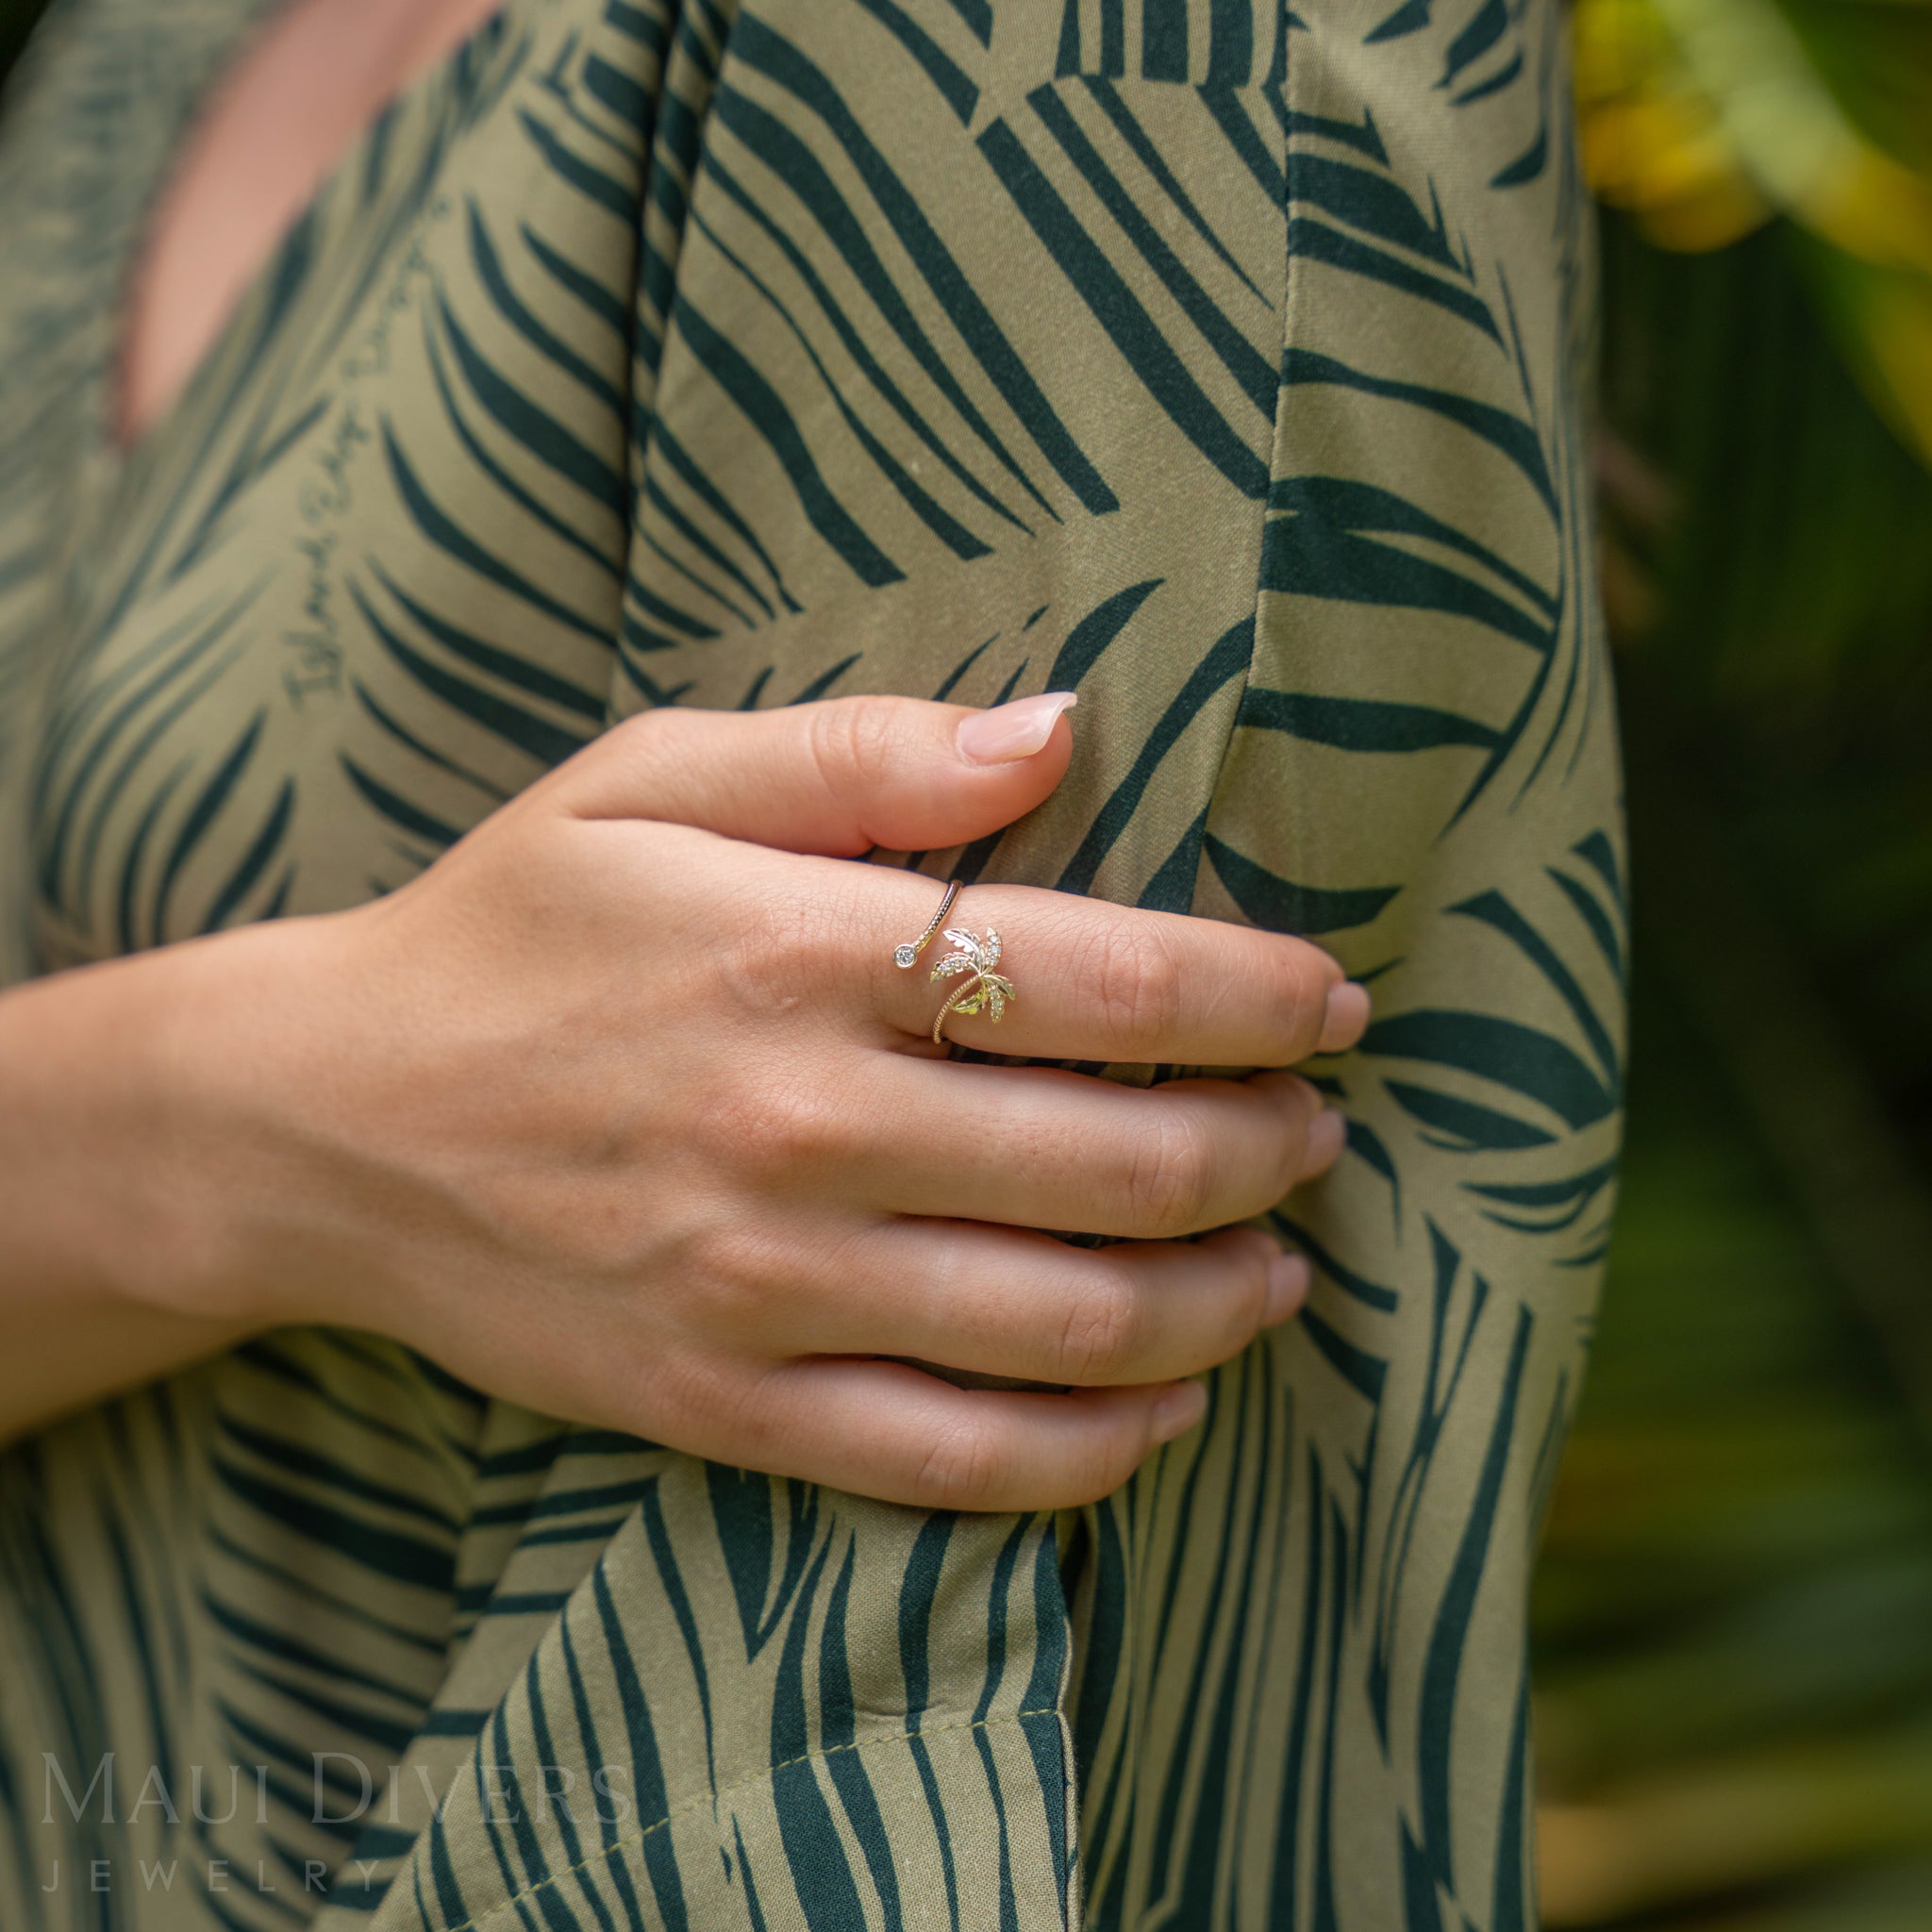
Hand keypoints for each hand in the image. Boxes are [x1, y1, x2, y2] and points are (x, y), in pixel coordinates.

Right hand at [147, 695, 1366, 1509]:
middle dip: (1267, 1149)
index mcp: (797, 951)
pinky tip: (1166, 1404)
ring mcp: (762, 1287)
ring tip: (1281, 1265)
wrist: (324, 1121)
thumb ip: (863, 755)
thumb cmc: (510, 927)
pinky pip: (955, 1460)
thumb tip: (1063, 729)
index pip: (1106, 975)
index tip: (1332, 1002)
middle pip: (1123, 1160)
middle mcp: (798, 1125)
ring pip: (1068, 1323)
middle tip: (1318, 1131)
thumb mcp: (651, 780)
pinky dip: (1097, 1448)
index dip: (1258, 994)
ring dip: (1219, 1299)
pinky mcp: (725, 1405)